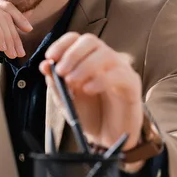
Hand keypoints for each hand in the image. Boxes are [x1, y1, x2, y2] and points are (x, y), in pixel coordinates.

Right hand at [0, 0, 32, 73]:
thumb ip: (9, 24)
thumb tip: (30, 12)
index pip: (7, 7)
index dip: (20, 19)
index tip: (28, 31)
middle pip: (5, 13)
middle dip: (14, 34)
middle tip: (19, 52)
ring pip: (0, 18)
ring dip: (8, 38)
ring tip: (11, 54)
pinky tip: (2, 49)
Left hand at [39, 32, 143, 153]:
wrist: (108, 138)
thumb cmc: (89, 115)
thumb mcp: (66, 100)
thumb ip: (56, 83)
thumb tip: (44, 65)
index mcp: (87, 59)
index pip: (76, 39)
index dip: (61, 44)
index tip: (50, 58)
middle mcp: (105, 59)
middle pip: (90, 41)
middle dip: (72, 54)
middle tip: (61, 72)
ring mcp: (120, 69)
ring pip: (105, 54)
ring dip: (84, 66)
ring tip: (72, 83)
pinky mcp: (132, 83)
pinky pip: (119, 74)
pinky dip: (100, 80)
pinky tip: (88, 90)